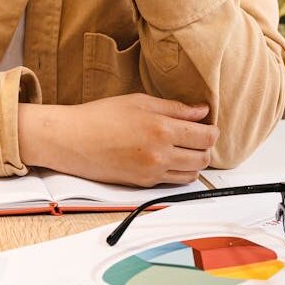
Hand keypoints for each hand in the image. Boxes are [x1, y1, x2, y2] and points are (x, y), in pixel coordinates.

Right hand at [18, 93, 216, 186]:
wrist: (72, 139)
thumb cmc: (100, 116)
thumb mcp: (139, 101)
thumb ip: (174, 108)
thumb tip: (200, 111)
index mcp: (161, 128)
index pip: (205, 136)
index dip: (212, 129)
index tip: (208, 123)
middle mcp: (160, 154)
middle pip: (203, 158)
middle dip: (206, 146)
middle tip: (198, 135)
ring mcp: (152, 171)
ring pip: (192, 174)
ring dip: (194, 162)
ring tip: (184, 148)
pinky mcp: (143, 183)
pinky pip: (173, 181)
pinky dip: (178, 171)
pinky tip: (168, 157)